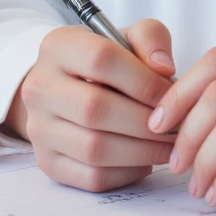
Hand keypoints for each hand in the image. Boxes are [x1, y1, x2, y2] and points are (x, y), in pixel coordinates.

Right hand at [5, 20, 177, 192]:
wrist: (67, 90)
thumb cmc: (106, 64)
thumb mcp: (128, 38)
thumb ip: (150, 39)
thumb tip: (165, 70)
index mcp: (58, 47)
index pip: (101, 59)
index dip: (143, 79)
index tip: (171, 93)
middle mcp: (39, 88)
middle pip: (95, 108)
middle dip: (145, 121)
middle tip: (176, 126)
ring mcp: (39, 129)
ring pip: (94, 148)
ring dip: (141, 151)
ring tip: (168, 145)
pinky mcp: (48, 163)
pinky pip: (91, 177)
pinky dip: (127, 172)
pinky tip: (146, 160)